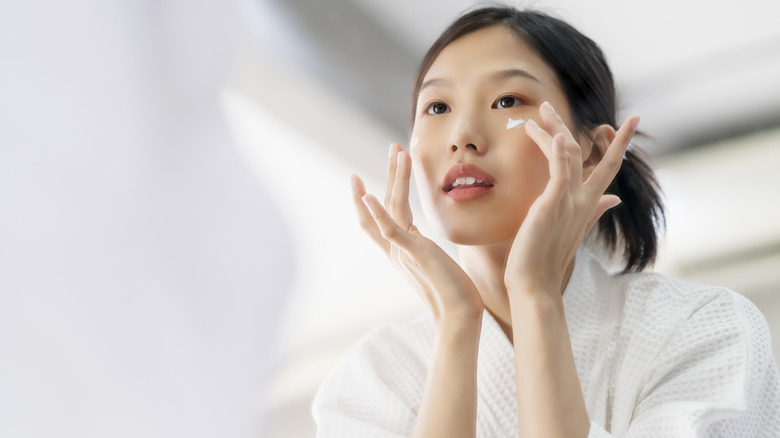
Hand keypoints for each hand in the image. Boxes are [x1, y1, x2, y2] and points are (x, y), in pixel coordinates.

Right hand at [351, 144, 483, 324]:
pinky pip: (389, 229)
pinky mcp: (412, 253)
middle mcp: (395, 250)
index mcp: (400, 251)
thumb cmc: (454, 292)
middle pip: (380, 206)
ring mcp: (401, 251)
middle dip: (388, 174)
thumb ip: (426, 251)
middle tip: (393, 148)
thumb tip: (429, 244)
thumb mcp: (436, 264)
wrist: (458, 314)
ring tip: (398, 151)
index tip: (367, 175)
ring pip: (390, 206)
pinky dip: (377, 211)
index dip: (370, 197)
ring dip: (394, 177)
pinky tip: (369, 194)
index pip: (376, 219)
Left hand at [504, 102, 638, 295]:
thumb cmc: (546, 260)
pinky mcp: (551, 206)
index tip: (632, 121)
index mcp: (588, 206)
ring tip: (542, 109)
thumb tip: (614, 200)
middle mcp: (583, 202)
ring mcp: (569, 203)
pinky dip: (558, 152)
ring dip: (558, 128)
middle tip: (607, 111)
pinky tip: (555, 135)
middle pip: (600, 158)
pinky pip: (559, 173)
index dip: (620, 144)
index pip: (608, 169)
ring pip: (572, 155)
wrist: (534, 284)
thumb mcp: (574, 231)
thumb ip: (594, 212)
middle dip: (609, 133)